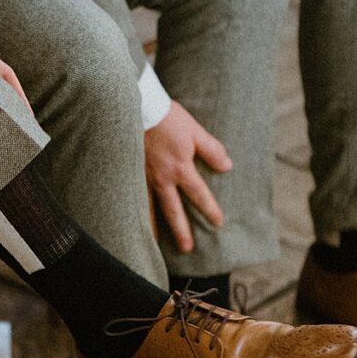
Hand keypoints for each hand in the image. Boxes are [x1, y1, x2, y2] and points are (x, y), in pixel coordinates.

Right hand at [144, 100, 232, 252]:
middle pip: (173, 210)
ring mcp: (143, 178)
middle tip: (187, 249)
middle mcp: (161, 179)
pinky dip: (135, 211)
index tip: (218, 222)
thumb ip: (211, 150)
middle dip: (181, 230)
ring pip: (149, 209)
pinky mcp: (130, 173)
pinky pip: (133, 197)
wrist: (139, 108)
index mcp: (180, 169)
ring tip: (155, 244)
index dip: (209, 209)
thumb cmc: (168, 119)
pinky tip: (133, 221)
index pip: (198, 194)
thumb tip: (227, 166)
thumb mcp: (195, 131)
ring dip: (154, 228)